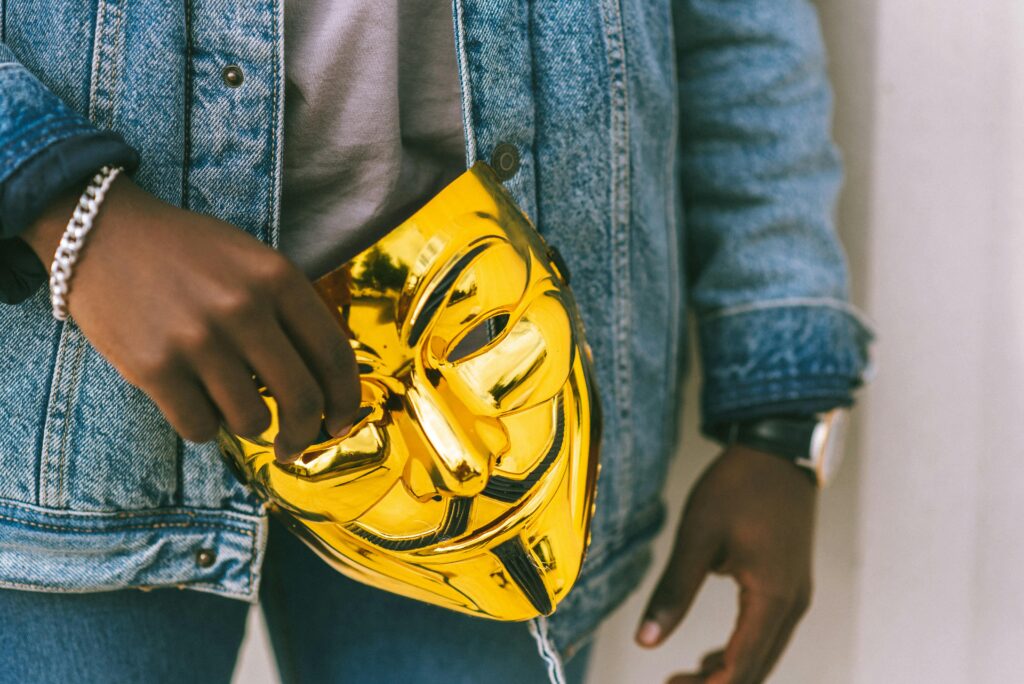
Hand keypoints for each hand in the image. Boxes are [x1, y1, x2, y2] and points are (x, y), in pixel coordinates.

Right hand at [22, 176, 360, 461]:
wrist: (101, 231)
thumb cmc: (187, 253)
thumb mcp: (253, 262)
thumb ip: (292, 312)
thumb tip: (327, 384)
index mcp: (278, 278)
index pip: (334, 355)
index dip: (347, 400)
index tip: (342, 423)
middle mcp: (244, 308)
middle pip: (302, 399)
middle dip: (305, 433)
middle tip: (295, 444)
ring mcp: (198, 340)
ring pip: (252, 422)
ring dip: (250, 426)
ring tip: (232, 405)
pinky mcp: (154, 367)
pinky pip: (201, 428)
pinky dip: (204, 426)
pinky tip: (195, 402)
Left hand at [635, 445, 816, 682]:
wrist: (778, 450)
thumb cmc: (738, 487)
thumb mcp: (698, 536)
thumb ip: (673, 591)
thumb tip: (646, 640)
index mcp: (771, 598)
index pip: (741, 668)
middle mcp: (791, 605)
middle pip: (755, 671)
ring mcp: (796, 596)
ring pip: (763, 656)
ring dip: (726, 673)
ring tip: (682, 677)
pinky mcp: (790, 585)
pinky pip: (767, 635)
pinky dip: (740, 654)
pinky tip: (710, 657)